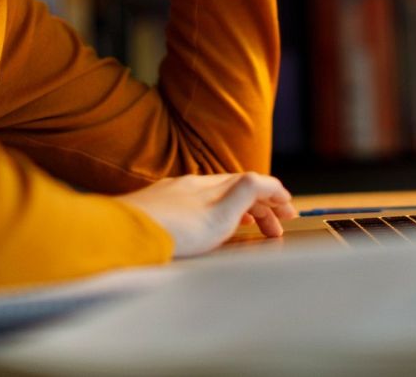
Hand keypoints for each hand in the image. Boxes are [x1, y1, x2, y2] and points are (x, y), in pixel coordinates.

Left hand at [117, 172, 296, 256]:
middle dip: (262, 205)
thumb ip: (245, 195)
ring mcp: (174, 193)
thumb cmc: (172, 231)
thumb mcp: (220, 216)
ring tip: (250, 224)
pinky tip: (209, 222)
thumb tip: (264, 182)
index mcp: (213, 185)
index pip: (255, 181)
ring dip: (240, 208)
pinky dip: (216, 210)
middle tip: (276, 227)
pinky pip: (197, 202)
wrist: (126, 234)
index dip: (276, 195)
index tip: (290, 210)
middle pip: (238, 187)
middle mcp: (194, 183)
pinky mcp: (157, 205)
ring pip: (217, 194)